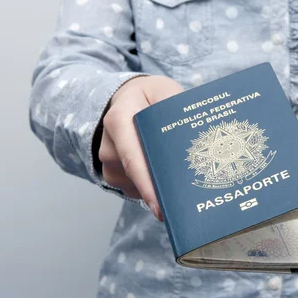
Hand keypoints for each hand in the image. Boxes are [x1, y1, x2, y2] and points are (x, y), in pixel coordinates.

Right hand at [98, 75, 183, 220]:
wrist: (127, 99)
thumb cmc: (148, 96)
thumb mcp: (163, 91)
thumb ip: (173, 107)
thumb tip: (189, 133)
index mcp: (118, 120)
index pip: (132, 158)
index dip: (147, 184)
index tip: (161, 206)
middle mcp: (108, 144)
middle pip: (135, 176)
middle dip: (160, 189)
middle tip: (186, 201)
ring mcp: (108, 162)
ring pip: (135, 186)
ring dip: (157, 185)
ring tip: (178, 174)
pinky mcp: (114, 174)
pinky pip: (134, 188)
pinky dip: (151, 185)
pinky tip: (164, 176)